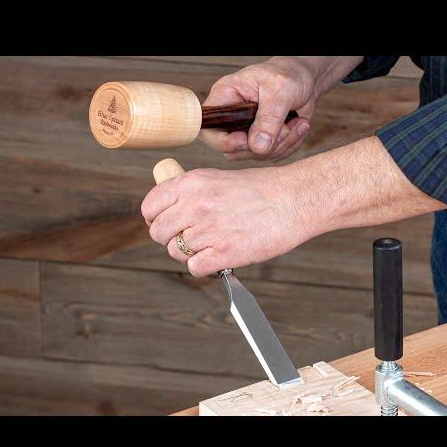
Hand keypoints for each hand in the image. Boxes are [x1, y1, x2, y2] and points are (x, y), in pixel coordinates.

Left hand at [142, 136, 445, 277]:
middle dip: (172, 239)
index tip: (167, 223)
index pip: (150, 207)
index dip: (156, 219)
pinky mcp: (224, 253)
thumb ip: (190, 192)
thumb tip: (168, 210)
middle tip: (191, 238)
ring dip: (192, 253)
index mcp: (192, 182)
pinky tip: (220, 256)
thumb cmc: (263, 189)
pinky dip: (205, 267)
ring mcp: (209, 230)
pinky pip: (195, 268)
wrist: (296, 199)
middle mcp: (195, 205)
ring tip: (214, 244)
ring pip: (176, 252)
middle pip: (159, 233)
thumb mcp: (218, 178)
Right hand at [197, 57, 321, 161]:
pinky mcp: (262, 142)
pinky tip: (299, 127)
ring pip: (255, 155)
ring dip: (281, 145)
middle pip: (232, 150)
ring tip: (298, 123)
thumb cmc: (287, 74)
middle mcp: (231, 119)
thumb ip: (268, 118)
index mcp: (224, 98)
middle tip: (287, 127)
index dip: (223, 141)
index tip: (246, 139)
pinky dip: (289, 146)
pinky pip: (271, 156)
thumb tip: (258, 146)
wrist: (304, 78)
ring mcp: (246, 133)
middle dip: (263, 145)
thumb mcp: (279, 90)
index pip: (208, 129)